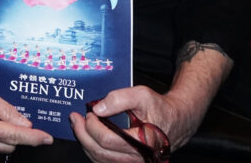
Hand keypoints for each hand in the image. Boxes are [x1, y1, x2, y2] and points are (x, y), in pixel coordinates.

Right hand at [0, 61, 51, 153]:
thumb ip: (6, 110)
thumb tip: (25, 124)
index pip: (14, 135)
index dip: (33, 137)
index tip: (47, 138)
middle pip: (9, 145)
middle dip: (20, 135)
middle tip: (27, 120)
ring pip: (0, 146)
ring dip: (8, 135)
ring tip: (5, 116)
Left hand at [70, 84, 204, 161]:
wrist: (176, 121)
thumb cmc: (160, 109)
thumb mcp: (143, 95)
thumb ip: (120, 98)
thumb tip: (98, 108)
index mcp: (143, 142)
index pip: (108, 140)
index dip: (93, 127)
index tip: (88, 113)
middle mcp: (138, 158)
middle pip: (101, 152)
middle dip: (83, 134)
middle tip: (75, 119)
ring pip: (101, 160)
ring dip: (85, 143)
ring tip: (78, 126)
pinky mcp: (129, 162)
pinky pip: (106, 162)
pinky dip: (93, 150)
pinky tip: (88, 137)